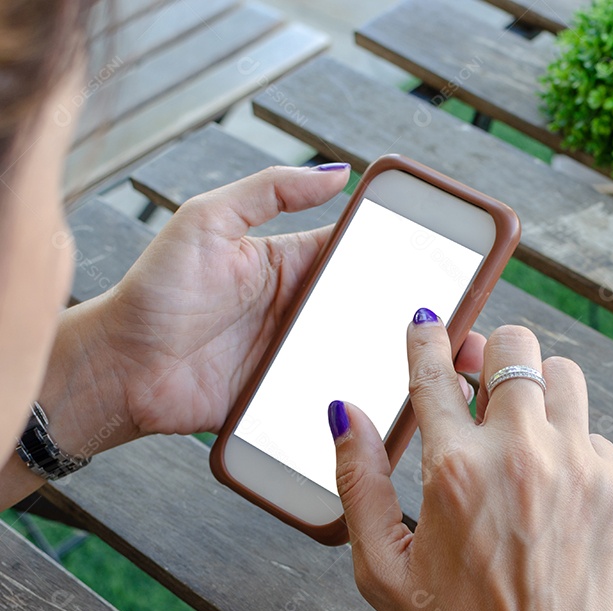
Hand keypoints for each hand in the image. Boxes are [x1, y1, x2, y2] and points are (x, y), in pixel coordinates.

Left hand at [84, 165, 483, 439]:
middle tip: (460, 325)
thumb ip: (270, 192)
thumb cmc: (155, 292)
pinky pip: (338, 395)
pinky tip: (399, 404)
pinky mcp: (291, 396)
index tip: (448, 260)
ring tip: (446, 368)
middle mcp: (304, 309)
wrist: (121, 369)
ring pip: (365, 354)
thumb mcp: (208, 221)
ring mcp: (300, 355)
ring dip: (401, 361)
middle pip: (374, 308)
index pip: (361, 252)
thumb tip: (337, 171)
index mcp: (293, 263)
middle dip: (416, 316)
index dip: (404, 253)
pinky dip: (368, 399)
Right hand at [330, 313, 612, 610]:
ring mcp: (577, 466)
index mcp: (455, 470)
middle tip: (474, 371)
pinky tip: (548, 478)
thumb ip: (357, 480)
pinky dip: (568, 439)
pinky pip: (592, 430)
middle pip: (514, 346)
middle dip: (489, 350)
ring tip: (516, 418)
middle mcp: (521, 454)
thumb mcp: (379, 566)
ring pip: (562, 373)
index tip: (426, 319)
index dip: (426, 335)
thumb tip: (345, 412)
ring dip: (535, 385)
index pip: (434, 370)